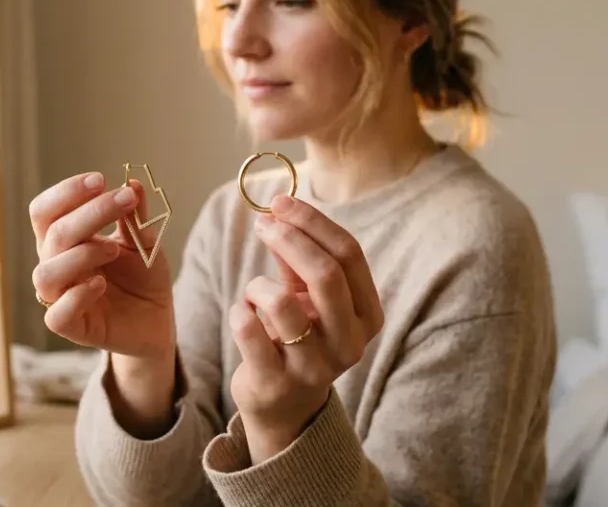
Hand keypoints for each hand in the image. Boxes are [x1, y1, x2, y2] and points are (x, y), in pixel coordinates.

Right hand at [29, 172, 174, 360]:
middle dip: (89, 212)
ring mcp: (60, 296)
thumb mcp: (144, 240)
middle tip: (124, 201)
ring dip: (81, 254)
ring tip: (114, 251)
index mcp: (65, 239)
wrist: (156, 318)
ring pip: (46, 273)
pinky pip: (57, 314)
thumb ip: (135, 215)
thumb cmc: (142, 277)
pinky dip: (77, 296)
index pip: (46, 210)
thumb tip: (133, 182)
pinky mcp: (71, 326)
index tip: (100, 180)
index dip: (66, 192)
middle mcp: (56, 264)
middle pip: (52, 233)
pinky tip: (101, 284)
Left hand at [228, 194, 383, 463]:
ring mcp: (315, 368)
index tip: (281, 203)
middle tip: (263, 224)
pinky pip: (249, 330)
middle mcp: (350, 343)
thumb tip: (279, 211)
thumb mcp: (306, 294)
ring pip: (282, 303)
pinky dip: (239, 311)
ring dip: (259, 284)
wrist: (284, 403)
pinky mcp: (275, 384)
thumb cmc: (300, 336)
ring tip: (255, 290)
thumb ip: (298, 257)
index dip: (312, 222)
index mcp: (367, 315)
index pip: (349, 255)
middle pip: (326, 274)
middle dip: (289, 239)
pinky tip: (243, 314)